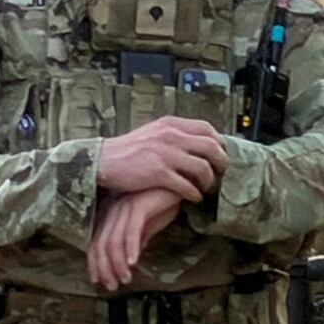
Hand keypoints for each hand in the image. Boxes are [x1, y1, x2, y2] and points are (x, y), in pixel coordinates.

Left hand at [87, 184, 188, 292]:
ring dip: (118, 263)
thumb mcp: (149, 223)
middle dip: (105, 268)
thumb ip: (139, 238)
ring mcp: (124, 208)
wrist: (180, 180)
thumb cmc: (164, 200)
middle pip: (101, 245)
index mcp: (112, 216)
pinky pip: (131, 231)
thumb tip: (132, 257)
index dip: (95, 264)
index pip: (95, 243)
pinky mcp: (138, 206)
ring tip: (125, 279)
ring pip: (114, 241)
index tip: (98, 281)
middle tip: (112, 286)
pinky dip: (130, 248)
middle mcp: (113, 212)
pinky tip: (134, 263)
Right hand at [96, 117, 228, 202]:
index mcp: (170, 124)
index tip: (221, 155)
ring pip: (203, 168)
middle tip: (220, 174)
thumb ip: (174, 134)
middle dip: (221, 163)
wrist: (102, 161)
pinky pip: (187, 186)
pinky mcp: (158, 173)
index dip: (219, 143)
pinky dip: (194, 194)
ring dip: (209, 181)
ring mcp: (165, 154)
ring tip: (206, 189)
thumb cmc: (128, 150)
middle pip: (211, 148)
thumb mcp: (153, 133)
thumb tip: (196, 142)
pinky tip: (193, 198)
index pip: (207, 129)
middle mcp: (170, 136)